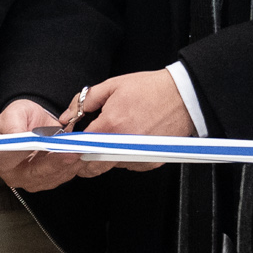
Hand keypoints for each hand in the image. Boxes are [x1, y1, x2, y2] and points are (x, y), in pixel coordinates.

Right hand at [0, 97, 91, 191]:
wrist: (35, 124)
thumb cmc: (21, 119)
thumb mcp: (15, 112)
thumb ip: (13, 123)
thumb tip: (18, 136)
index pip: (7, 158)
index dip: (22, 151)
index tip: (38, 143)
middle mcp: (13, 174)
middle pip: (34, 173)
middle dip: (55, 162)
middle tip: (70, 152)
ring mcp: (31, 181)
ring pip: (51, 177)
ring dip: (68, 165)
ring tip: (79, 151)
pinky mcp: (47, 182)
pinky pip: (61, 177)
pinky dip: (72, 166)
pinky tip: (79, 155)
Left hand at [78, 66, 194, 172]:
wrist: (184, 96)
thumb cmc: (152, 90)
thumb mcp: (113, 86)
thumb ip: (85, 101)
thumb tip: (68, 115)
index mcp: (111, 125)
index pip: (79, 148)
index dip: (71, 147)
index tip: (69, 145)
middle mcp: (124, 145)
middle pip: (91, 166)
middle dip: (84, 158)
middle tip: (89, 144)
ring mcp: (138, 156)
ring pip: (110, 166)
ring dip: (106, 156)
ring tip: (117, 135)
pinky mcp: (150, 162)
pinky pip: (129, 165)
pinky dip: (125, 156)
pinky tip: (132, 139)